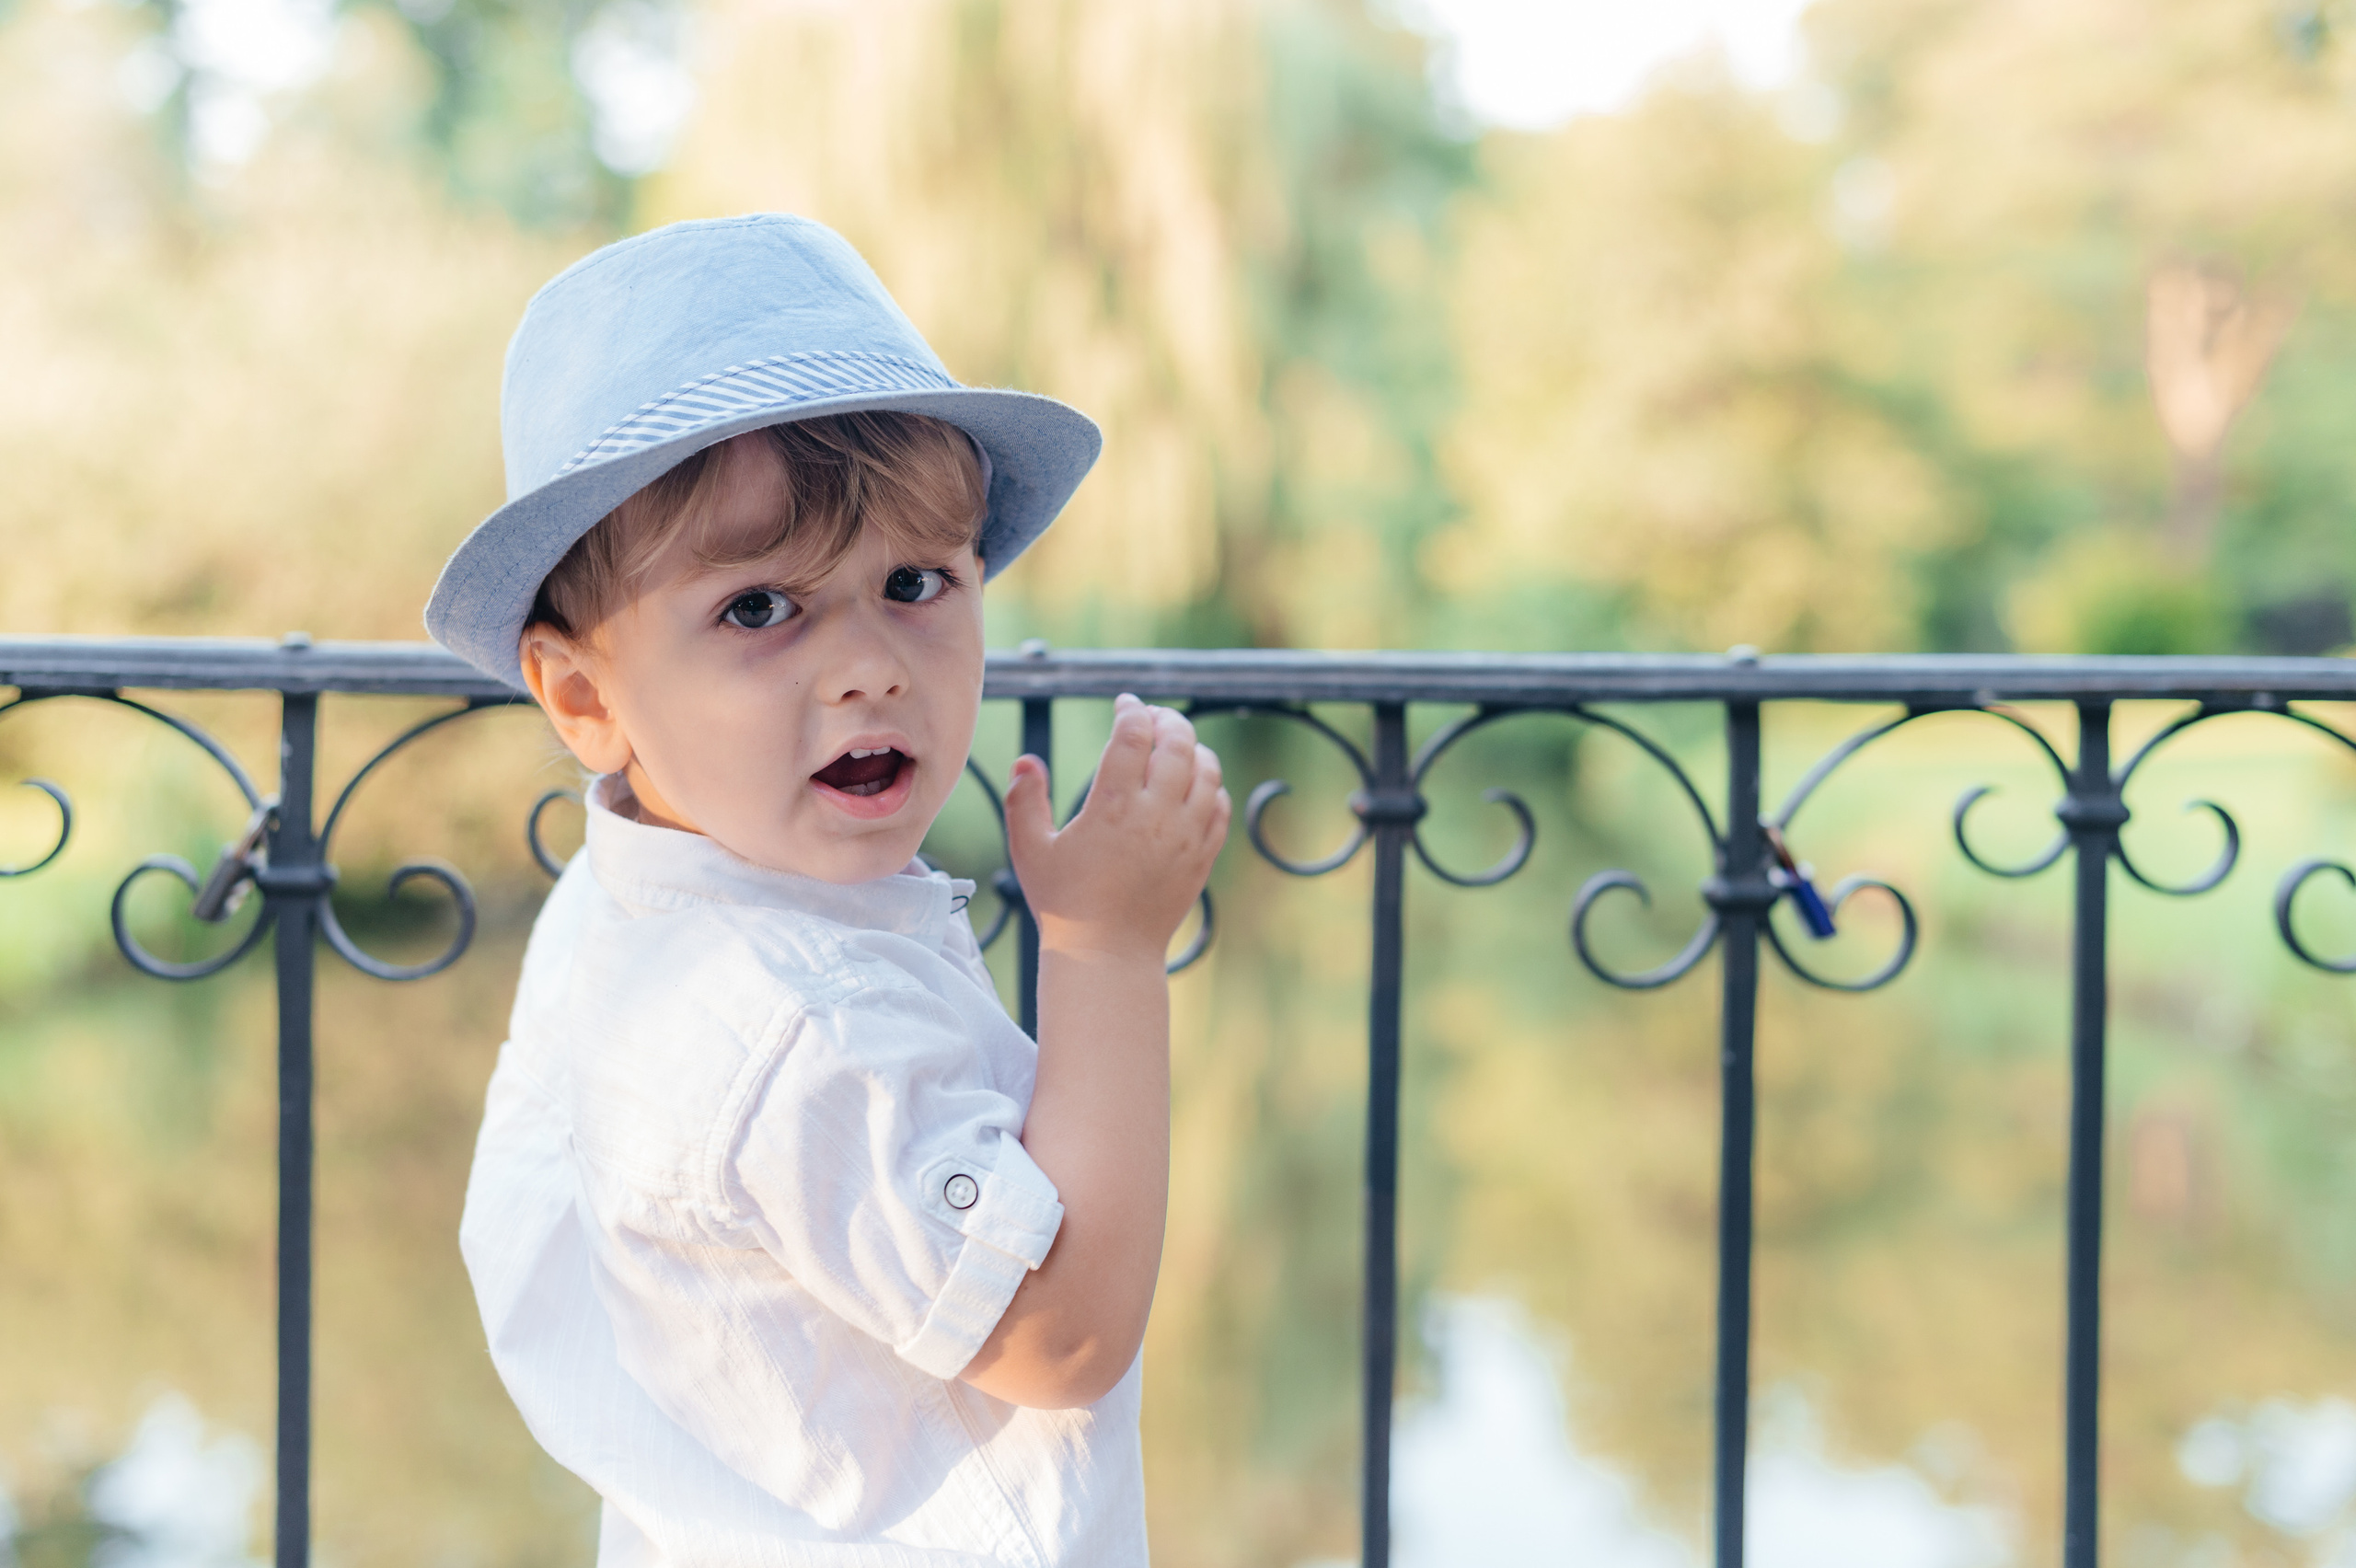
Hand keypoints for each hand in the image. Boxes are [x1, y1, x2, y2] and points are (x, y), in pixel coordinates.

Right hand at [1004, 694, 1229, 962]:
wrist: (1107, 954)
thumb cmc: (1063, 902)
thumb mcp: (1031, 850)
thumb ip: (1025, 800)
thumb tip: (1026, 760)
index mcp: (1112, 807)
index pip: (1133, 735)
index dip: (1131, 710)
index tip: (1124, 704)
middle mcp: (1155, 816)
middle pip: (1177, 743)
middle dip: (1167, 719)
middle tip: (1153, 716)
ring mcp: (1185, 837)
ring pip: (1207, 770)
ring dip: (1193, 747)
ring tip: (1175, 744)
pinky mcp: (1202, 857)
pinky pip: (1219, 806)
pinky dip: (1211, 784)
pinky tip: (1193, 783)